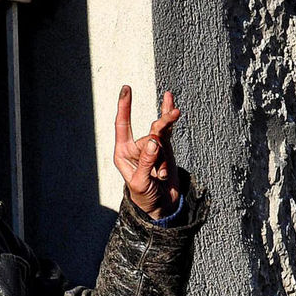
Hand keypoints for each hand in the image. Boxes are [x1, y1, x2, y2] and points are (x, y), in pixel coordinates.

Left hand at [114, 87, 180, 218]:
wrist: (161, 207)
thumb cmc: (144, 197)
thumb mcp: (141, 182)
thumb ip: (146, 162)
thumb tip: (153, 141)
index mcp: (123, 153)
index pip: (122, 125)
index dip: (124, 107)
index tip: (126, 89)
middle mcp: (136, 147)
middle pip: (151, 132)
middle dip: (160, 137)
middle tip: (172, 125)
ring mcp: (152, 147)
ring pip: (163, 138)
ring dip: (165, 158)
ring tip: (161, 175)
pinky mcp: (165, 149)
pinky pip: (169, 133)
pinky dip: (171, 125)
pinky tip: (170, 102)